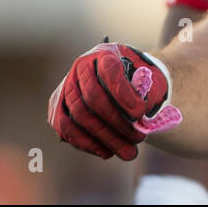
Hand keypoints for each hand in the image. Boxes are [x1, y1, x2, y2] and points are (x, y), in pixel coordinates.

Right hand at [47, 41, 181, 159]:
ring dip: (105, 138)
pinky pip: (66, 128)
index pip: (109, 73)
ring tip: (128, 152)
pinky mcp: (58, 107)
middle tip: (138, 139)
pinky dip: (87, 143)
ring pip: (79, 116)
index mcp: (105, 54)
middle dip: (117, 123)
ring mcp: (65, 87)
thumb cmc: (139, 78)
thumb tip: (140, 117)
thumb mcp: (150, 78)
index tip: (140, 113)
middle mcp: (80, 67)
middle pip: (93, 98)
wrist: (122, 77)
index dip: (124, 95)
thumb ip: (149, 93)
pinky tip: (107, 152)